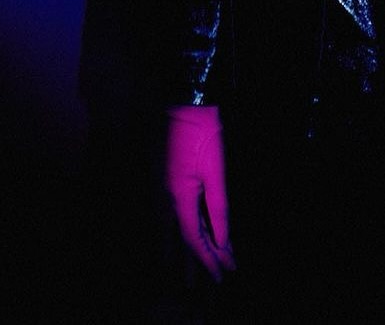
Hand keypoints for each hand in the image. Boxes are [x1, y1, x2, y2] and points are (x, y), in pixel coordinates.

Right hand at [166, 104, 235, 279]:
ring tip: (187, 272)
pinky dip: (181, 229)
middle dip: (193, 261)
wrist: (183, 99)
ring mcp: (162, 188)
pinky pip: (171, 213)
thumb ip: (218, 206)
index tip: (222, 274)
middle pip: (180, 238)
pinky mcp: (163, 178)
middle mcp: (166, 198)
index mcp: (180, 197)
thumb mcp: (216, 169)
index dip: (209, 258)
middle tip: (202, 284)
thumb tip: (223, 239)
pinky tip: (184, 233)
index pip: (195, 238)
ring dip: (183, 249)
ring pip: (172, 228)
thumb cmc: (203, 131)